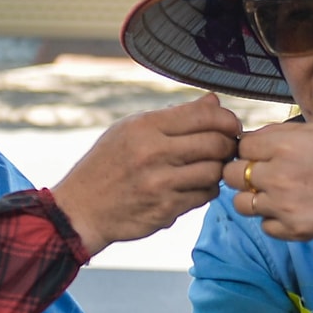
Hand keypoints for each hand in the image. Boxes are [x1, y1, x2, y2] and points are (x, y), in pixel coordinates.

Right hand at [52, 93, 239, 255]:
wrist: (81, 209)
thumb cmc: (106, 165)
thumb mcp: (130, 130)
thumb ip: (174, 116)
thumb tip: (214, 102)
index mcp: (145, 127)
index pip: (204, 115)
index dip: (227, 119)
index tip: (231, 125)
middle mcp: (153, 153)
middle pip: (216, 143)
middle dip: (229, 145)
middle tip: (227, 147)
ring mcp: (161, 184)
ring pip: (215, 172)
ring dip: (218, 169)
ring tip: (209, 167)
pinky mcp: (166, 210)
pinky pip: (204, 196)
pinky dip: (206, 190)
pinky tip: (194, 186)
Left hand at [222, 121, 312, 239]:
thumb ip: (282, 133)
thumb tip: (253, 138)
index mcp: (283, 146)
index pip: (241, 146)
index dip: (250, 148)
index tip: (260, 152)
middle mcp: (277, 176)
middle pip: (232, 174)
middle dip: (242, 171)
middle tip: (260, 173)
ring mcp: (282, 206)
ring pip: (241, 203)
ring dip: (252, 197)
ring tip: (272, 193)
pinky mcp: (291, 229)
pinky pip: (263, 226)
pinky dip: (272, 219)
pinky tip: (288, 210)